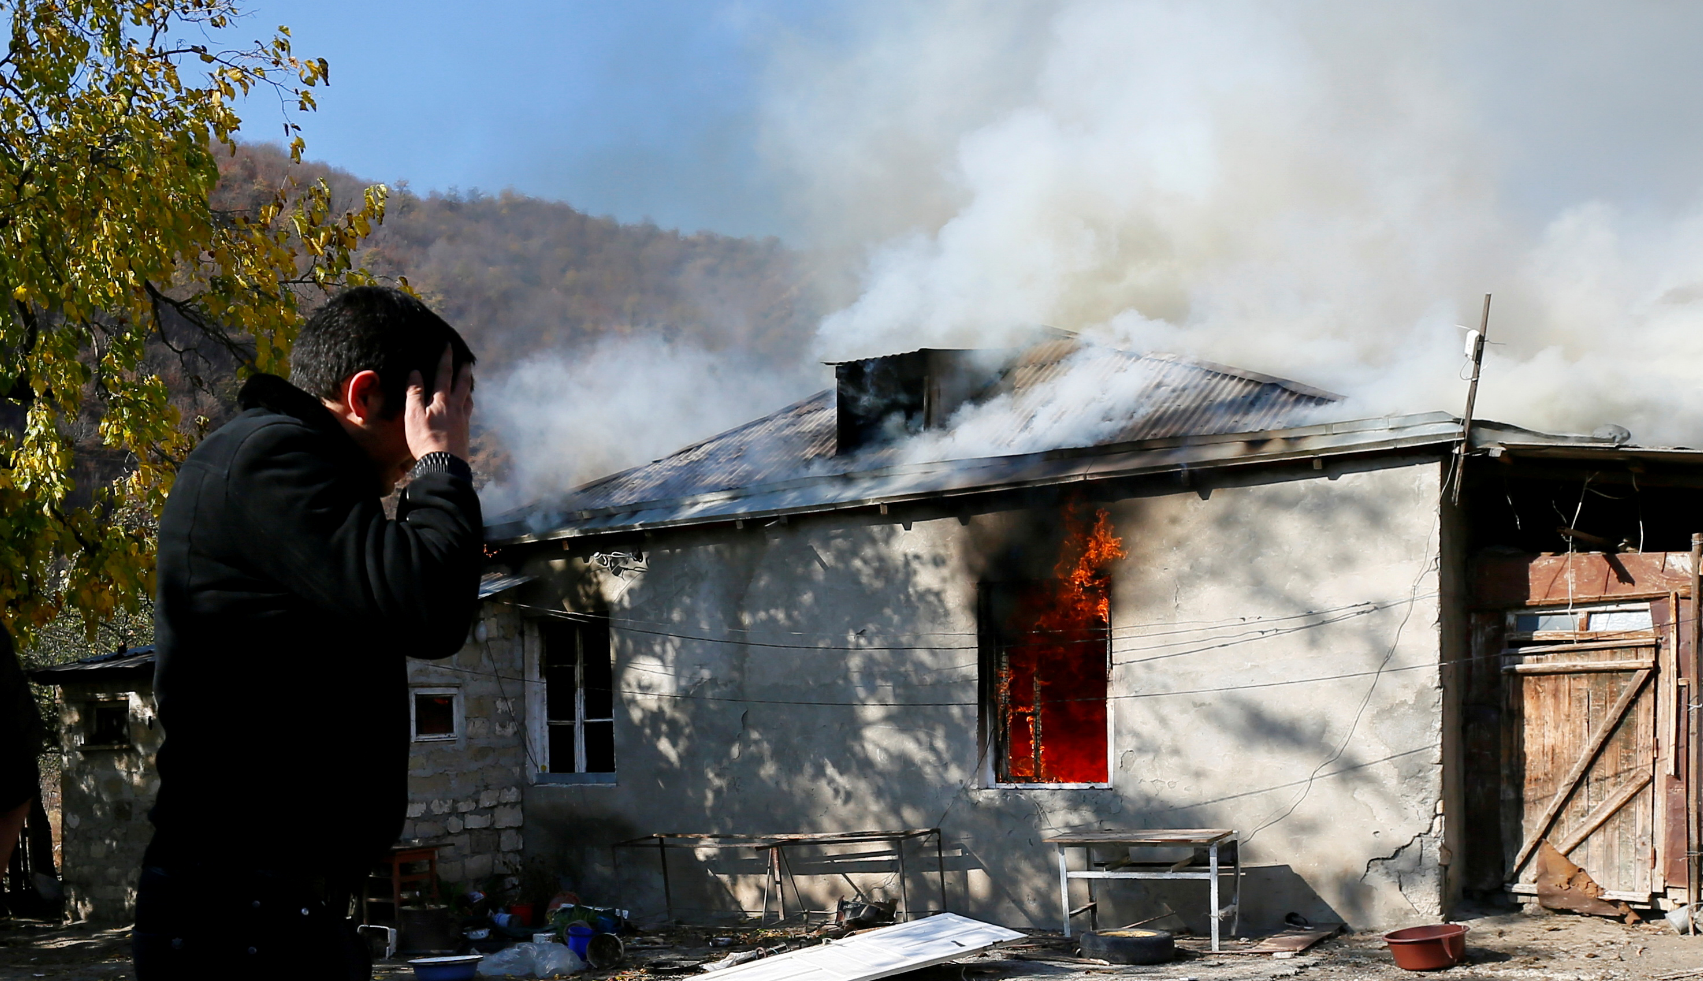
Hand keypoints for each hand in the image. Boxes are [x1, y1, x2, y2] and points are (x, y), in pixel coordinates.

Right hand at [406, 345, 473, 461]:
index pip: (444, 374)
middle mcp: (456, 407)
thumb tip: (415, 372)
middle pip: (462, 384)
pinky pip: (468, 411)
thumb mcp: (413, 415)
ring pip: (468, 398)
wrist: (445, 465)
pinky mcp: (465, 431)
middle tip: (467, 360)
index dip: (446, 358)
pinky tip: (466, 407)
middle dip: (464, 370)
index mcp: (442, 400)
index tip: (448, 345)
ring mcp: (463, 419)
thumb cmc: (425, 440)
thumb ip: (415, 393)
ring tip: (468, 382)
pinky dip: (468, 403)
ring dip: (468, 387)